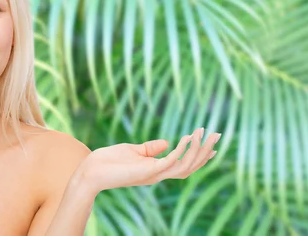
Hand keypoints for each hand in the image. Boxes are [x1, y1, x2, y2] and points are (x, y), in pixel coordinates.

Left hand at [76, 128, 219, 193]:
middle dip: (205, 151)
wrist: (90, 171)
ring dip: (196, 150)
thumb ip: (150, 148)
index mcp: (157, 170)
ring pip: (184, 166)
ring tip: (203, 133)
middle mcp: (158, 175)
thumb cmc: (109, 161)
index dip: (200, 156)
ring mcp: (153, 174)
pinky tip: (187, 137)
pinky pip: (170, 162)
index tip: (213, 144)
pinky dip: (181, 151)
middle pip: (190, 166)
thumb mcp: (133, 150)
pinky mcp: (146, 171)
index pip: (185, 165)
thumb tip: (165, 142)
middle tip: (217, 134)